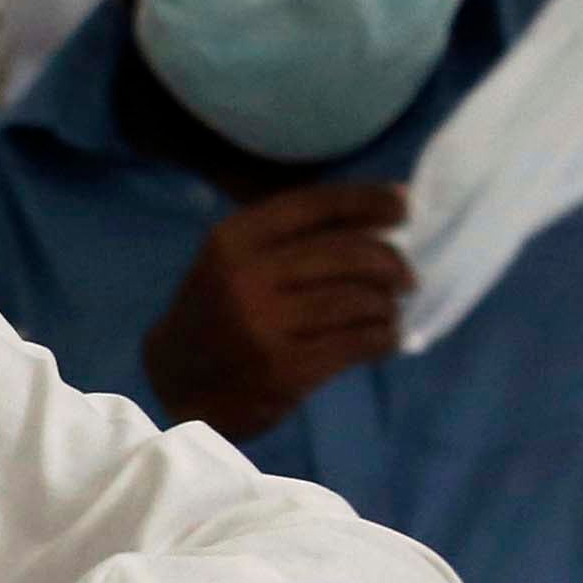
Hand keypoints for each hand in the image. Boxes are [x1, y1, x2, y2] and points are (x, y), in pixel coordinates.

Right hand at [142, 180, 414, 436]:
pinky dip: (382, 337)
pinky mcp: (284, 370)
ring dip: (387, 304)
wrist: (175, 381)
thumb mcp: (238, 259)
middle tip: (407, 276)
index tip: (404, 208)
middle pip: (346, 253)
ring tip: (390, 310)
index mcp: (235, 238)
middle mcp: (246, 277)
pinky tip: (385, 338)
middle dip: (391, 261)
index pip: (316, 205)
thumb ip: (296, 235)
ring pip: (357, 300)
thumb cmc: (220, 310)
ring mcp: (264, 326)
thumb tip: (392, 204)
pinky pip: (356, 343)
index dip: (368, 201)